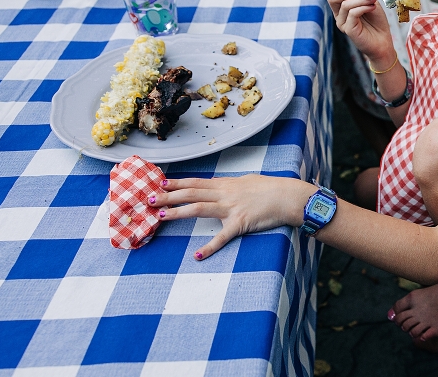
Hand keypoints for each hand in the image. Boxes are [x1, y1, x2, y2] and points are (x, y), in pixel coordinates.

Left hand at [149, 175, 311, 259]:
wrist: (288, 197)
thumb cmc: (271, 189)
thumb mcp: (248, 181)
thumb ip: (231, 185)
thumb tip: (218, 185)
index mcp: (226, 184)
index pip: (196, 182)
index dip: (177, 183)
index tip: (160, 182)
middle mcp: (225, 194)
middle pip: (191, 193)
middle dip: (169, 196)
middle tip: (149, 199)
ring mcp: (231, 208)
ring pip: (199, 208)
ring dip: (178, 212)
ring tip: (161, 216)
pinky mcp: (240, 224)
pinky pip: (222, 237)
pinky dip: (209, 247)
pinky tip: (197, 255)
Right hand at [326, 0, 393, 61]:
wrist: (384, 41)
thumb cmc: (377, 22)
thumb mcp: (369, 1)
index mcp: (341, 8)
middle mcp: (338, 15)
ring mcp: (342, 23)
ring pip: (345, 4)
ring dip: (361, 0)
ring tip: (372, 2)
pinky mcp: (349, 30)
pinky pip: (352, 13)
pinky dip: (363, 7)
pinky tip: (372, 8)